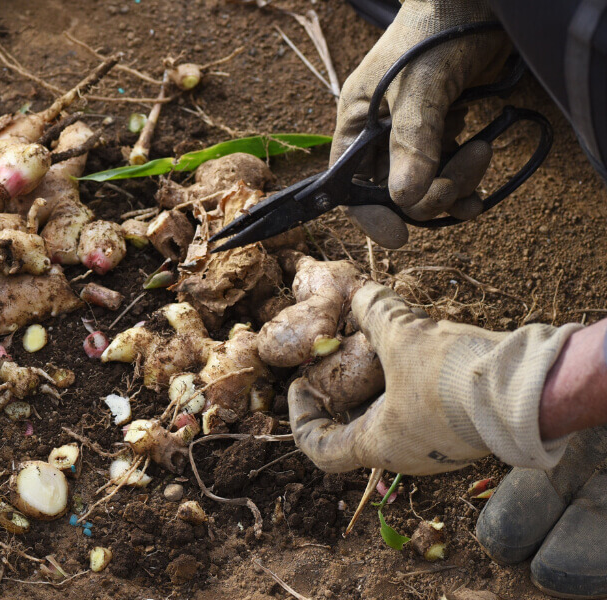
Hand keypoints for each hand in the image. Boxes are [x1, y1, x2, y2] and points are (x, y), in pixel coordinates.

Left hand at [289, 282, 580, 474]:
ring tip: (378, 340)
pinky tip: (416, 344)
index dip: (301, 418)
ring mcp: (436, 446)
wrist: (530, 392)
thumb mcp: (404, 336)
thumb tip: (356, 290)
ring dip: (380, 380)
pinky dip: (409, 378)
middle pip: (355, 427)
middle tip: (339, 355)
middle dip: (343, 389)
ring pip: (392, 414)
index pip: (320, 449)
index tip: (299, 386)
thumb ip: (375, 312)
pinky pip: (423, 407)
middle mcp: (404, 455)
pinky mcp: (463, 430)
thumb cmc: (454, 377)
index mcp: (377, 445)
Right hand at [332, 0, 511, 247]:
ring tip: (482, 153)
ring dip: (456, 183)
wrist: (479, 2)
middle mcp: (379, 135)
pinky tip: (481, 179)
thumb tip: (404, 199)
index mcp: (356, 122)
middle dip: (431, 191)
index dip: (370, 213)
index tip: (398, 236)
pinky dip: (465, 183)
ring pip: (425, 187)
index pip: (350, 183)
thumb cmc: (436, 32)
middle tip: (466, 170)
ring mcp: (412, 137)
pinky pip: (447, 175)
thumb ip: (413, 142)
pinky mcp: (443, 134)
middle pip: (393, 192)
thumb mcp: (421, 87)